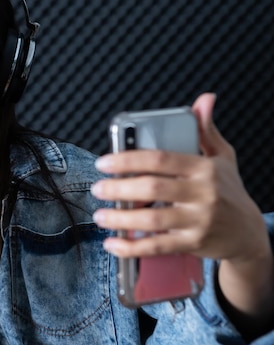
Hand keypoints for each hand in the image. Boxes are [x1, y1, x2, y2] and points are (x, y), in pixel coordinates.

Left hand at [92, 92, 272, 334]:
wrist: (249, 234)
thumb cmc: (229, 191)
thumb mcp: (222, 157)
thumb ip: (206, 130)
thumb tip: (204, 99)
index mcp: (203, 168)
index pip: (160, 159)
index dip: (128, 159)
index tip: (103, 163)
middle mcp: (202, 194)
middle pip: (152, 189)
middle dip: (118, 189)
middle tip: (97, 189)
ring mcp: (199, 221)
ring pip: (152, 220)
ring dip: (120, 219)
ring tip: (100, 215)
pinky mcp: (194, 244)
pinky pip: (158, 247)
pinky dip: (132, 247)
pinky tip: (113, 244)